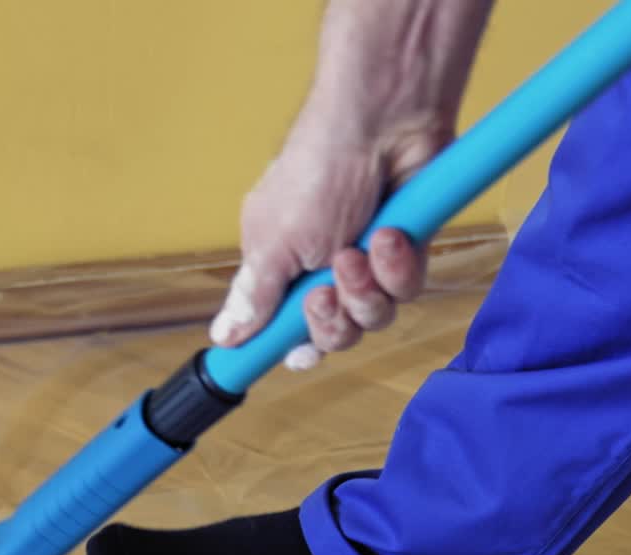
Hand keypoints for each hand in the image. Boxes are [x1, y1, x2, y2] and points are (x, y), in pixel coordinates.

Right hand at [207, 0, 492, 369]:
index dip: (291, 349)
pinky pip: (406, 290)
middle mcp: (321, 272)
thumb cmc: (317, 171)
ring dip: (365, 292)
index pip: (282, 331)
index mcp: (281, 272)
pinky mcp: (407, 251)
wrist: (381, 121)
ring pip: (373, 319)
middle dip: (332, 323)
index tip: (295, 356)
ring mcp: (366, 263)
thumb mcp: (274, 244)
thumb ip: (253, 297)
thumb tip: (223, 336)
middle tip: (325, 292)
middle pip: (333, 336)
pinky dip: (396, 268)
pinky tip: (388, 234)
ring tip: (356, 251)